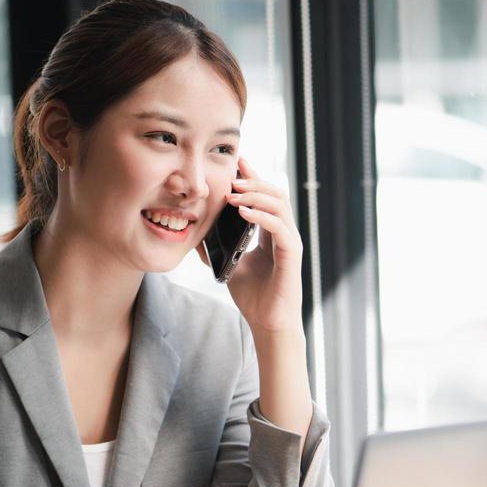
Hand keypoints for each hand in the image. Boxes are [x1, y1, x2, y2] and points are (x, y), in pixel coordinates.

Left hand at [198, 156, 304, 335]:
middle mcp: (283, 234)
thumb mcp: (229, 264)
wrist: (266, 323)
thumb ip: (217, 246)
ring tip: (235, 192)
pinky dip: (262, 216)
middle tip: (233, 175)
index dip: (252, 178)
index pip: (265, 197)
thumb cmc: (253, 297)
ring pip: (280, 206)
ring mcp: (290, 243)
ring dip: (256, 195)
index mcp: (271, 233)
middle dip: (254, 181)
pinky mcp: (292, 255)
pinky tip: (244, 212)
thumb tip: (194, 231)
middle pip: (276, 194)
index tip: (237, 163)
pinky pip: (280, 228)